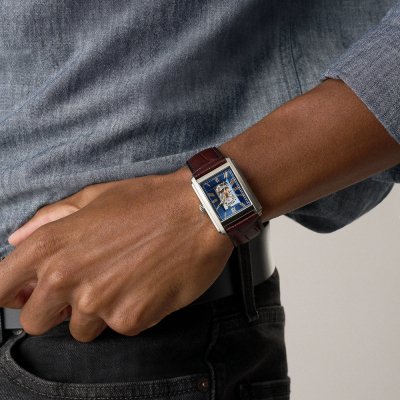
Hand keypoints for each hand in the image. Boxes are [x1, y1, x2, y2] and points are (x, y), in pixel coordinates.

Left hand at [1, 166, 233, 341]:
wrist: (200, 210)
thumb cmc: (149, 200)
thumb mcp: (95, 197)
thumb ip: (50, 219)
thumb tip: (18, 238)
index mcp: (53, 244)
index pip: (0, 287)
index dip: (8, 294)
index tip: (21, 295)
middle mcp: (69, 277)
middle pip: (35, 321)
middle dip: (55, 308)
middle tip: (85, 286)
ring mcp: (99, 302)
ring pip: (80, 329)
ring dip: (98, 312)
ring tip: (125, 280)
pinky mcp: (131, 319)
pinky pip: (119, 328)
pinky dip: (131, 312)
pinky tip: (147, 285)